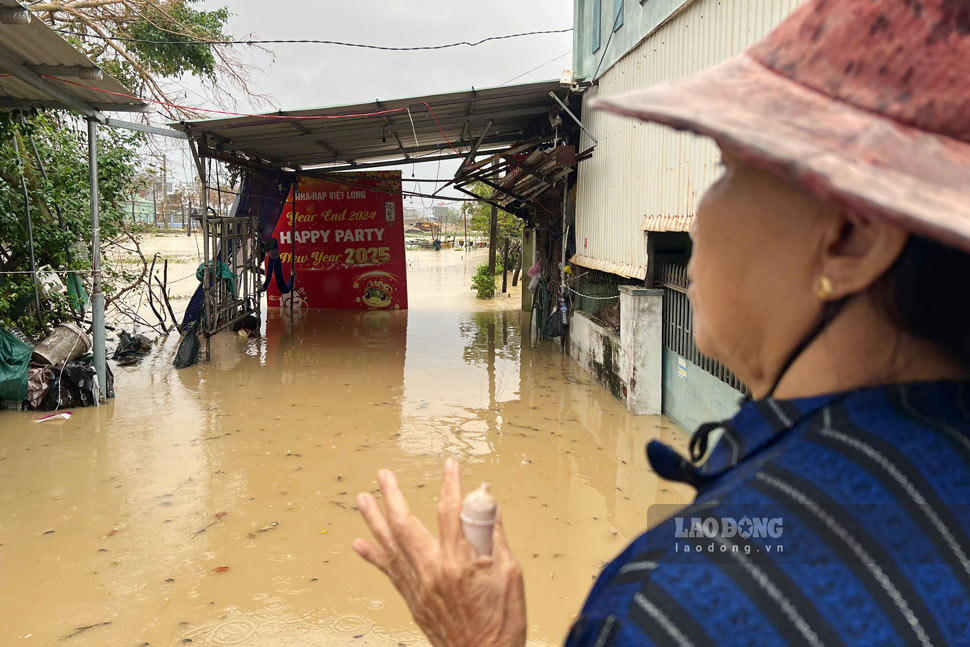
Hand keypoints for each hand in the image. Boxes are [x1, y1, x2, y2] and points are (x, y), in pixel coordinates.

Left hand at [353, 458, 526, 646]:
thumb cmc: (501, 622)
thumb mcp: (510, 573)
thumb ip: (494, 534)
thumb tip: (487, 503)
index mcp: (458, 562)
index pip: (450, 511)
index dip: (450, 483)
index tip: (450, 465)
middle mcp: (432, 571)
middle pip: (404, 524)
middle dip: (392, 495)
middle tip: (384, 475)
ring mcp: (418, 585)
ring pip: (389, 545)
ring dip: (373, 519)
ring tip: (362, 498)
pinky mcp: (412, 599)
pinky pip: (388, 571)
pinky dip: (373, 555)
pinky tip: (360, 543)